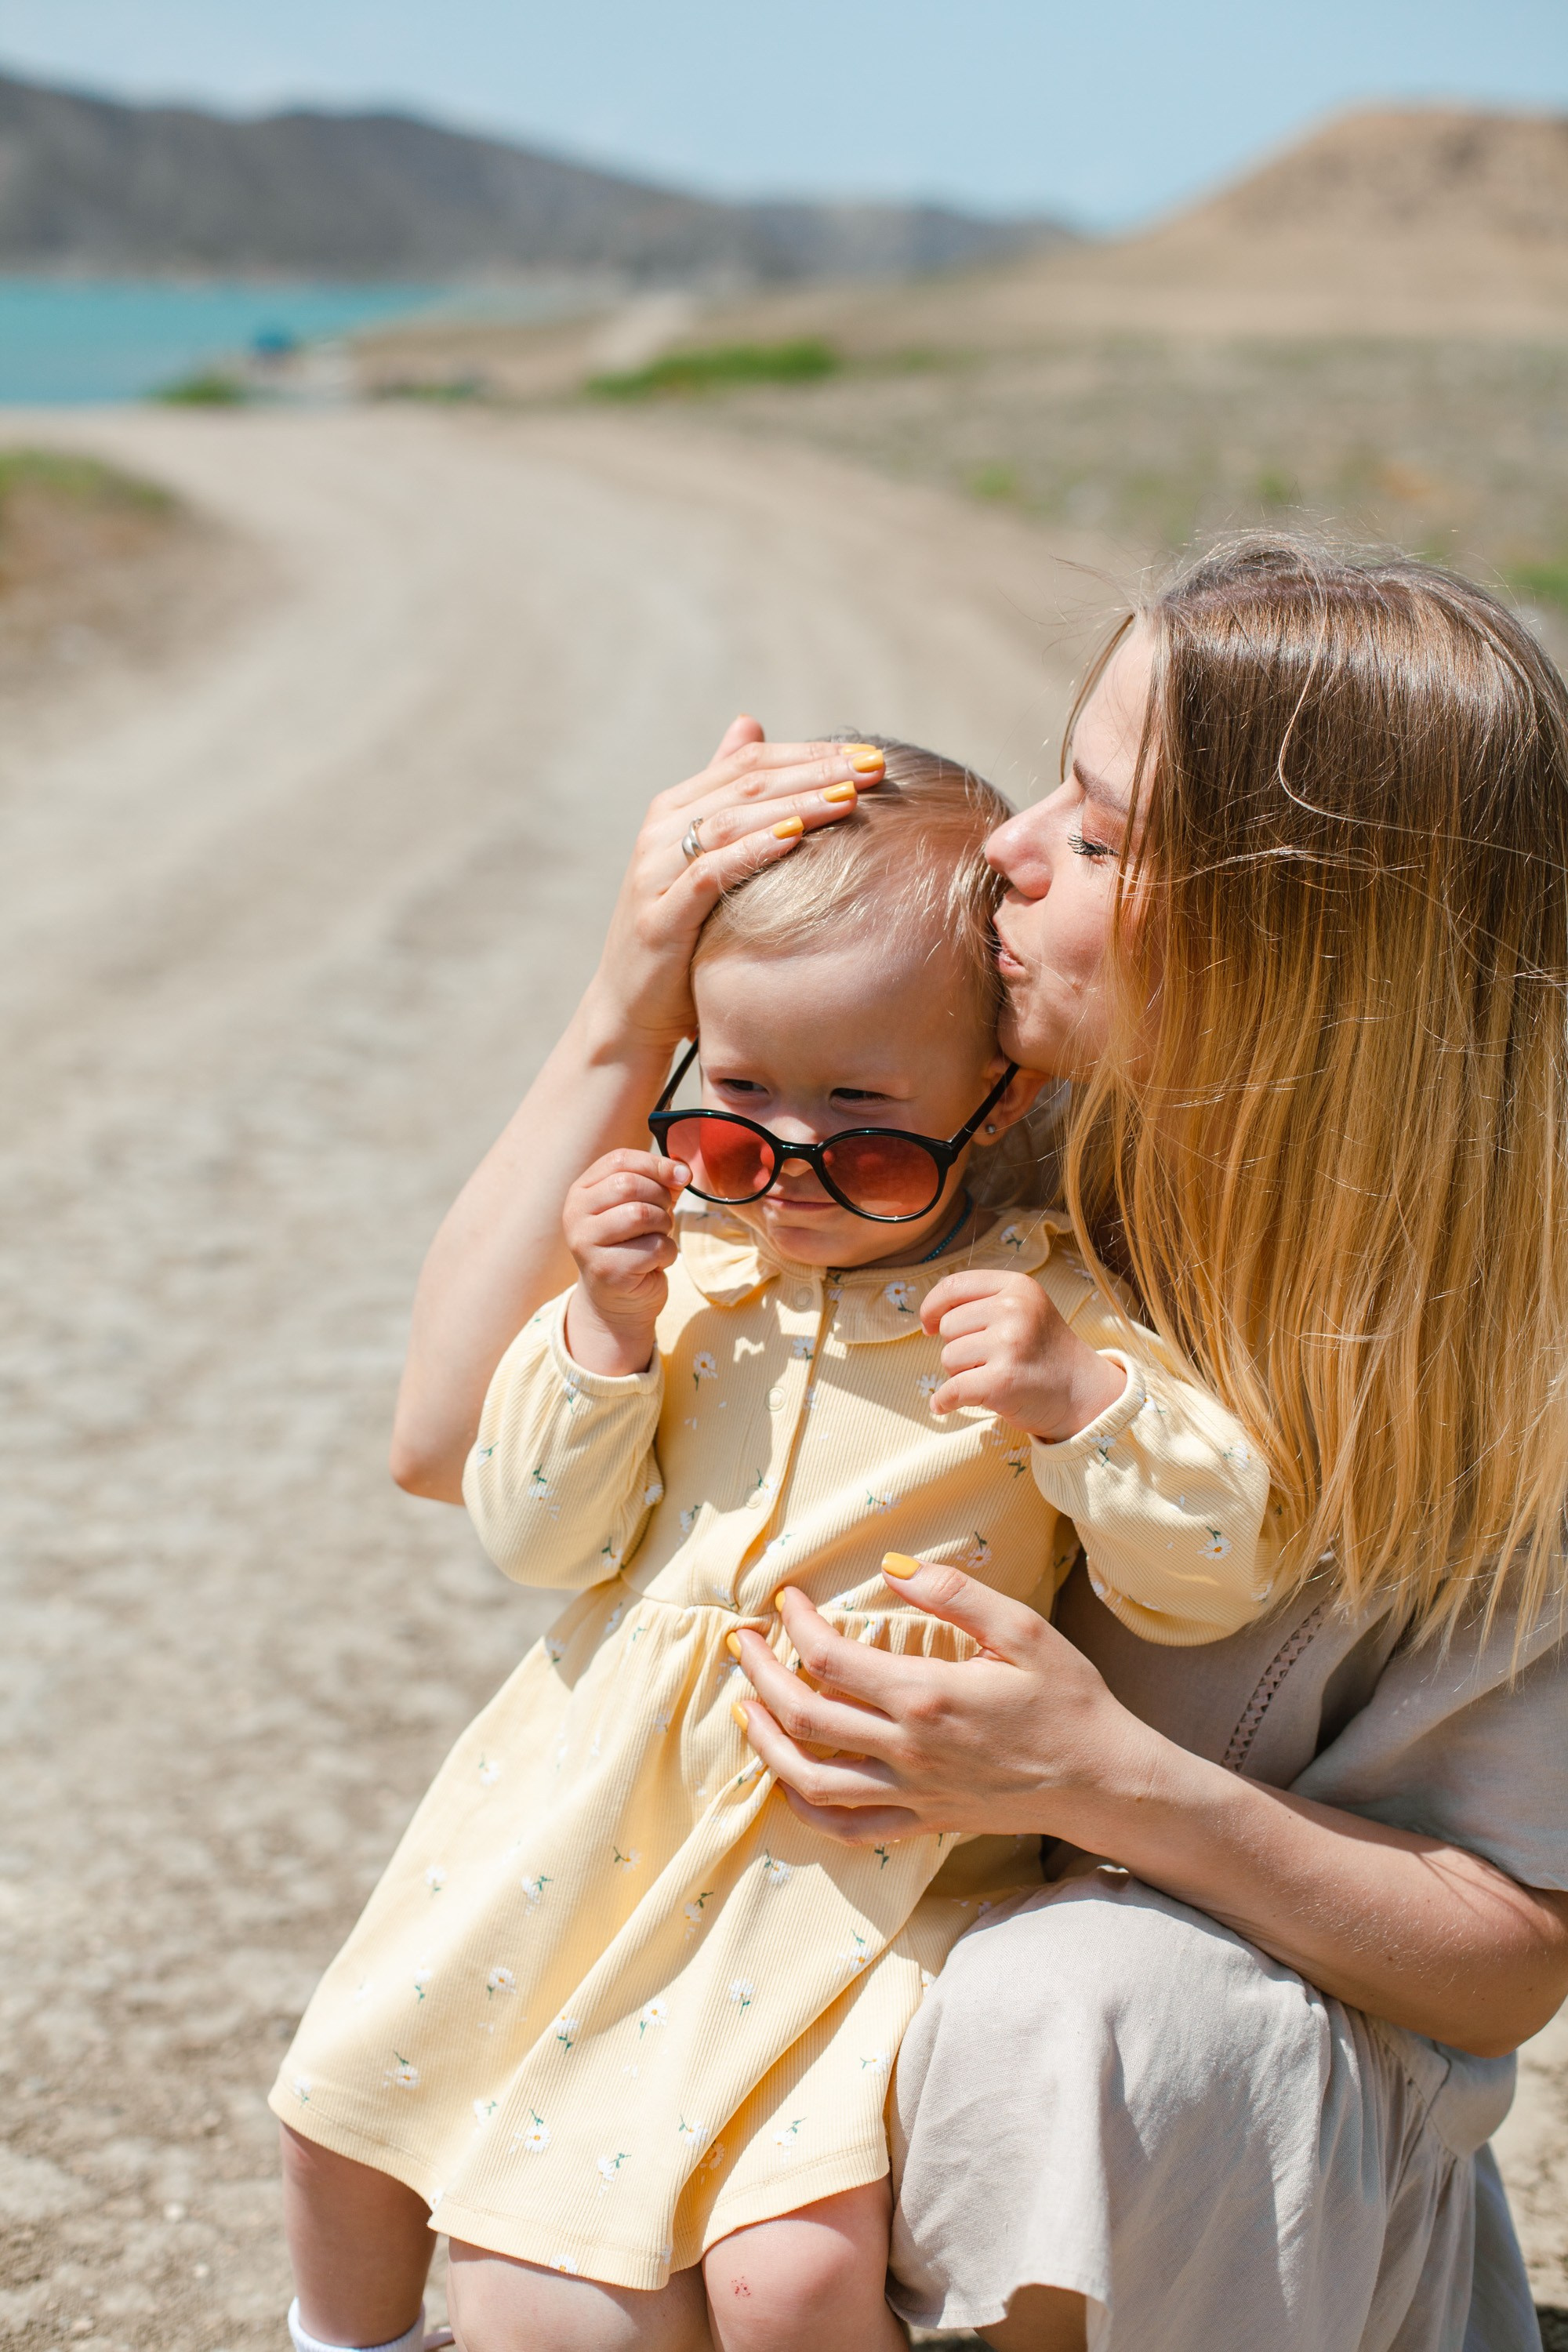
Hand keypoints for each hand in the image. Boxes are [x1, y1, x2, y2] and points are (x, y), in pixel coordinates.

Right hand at [562, 1147, 688, 1374]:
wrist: (618, 1301)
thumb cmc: (632, 1244)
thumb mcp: (640, 1205)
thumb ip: (658, 1182)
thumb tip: (681, 1170)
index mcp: (580, 1192)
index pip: (618, 1160)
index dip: (655, 1163)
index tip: (681, 1175)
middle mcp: (575, 1215)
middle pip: (629, 1185)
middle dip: (660, 1198)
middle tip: (664, 1216)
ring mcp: (586, 1244)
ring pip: (641, 1214)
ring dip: (664, 1225)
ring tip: (659, 1237)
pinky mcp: (606, 1271)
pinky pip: (653, 1248)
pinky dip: (667, 1253)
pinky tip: (656, 1262)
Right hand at [583, 717, 885, 1057]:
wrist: (630, 1011)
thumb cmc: (681, 937)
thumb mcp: (703, 862)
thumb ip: (725, 798)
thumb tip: (749, 724)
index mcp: (673, 810)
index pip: (748, 763)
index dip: (809, 753)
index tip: (867, 754)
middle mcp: (659, 832)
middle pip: (745, 783)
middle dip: (815, 771)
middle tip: (872, 767)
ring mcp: (654, 873)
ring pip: (731, 821)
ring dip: (795, 804)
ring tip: (848, 796)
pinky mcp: (659, 918)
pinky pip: (709, 874)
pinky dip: (753, 851)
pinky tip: (796, 838)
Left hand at [730, 1558, 1146, 1845]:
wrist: (1104, 1780)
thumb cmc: (1069, 1700)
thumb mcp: (1023, 1629)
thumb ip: (955, 1593)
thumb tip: (892, 1567)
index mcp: (927, 1695)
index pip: (830, 1657)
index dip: (796, 1623)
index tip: (787, 1598)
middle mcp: (907, 1749)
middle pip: (802, 1717)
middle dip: (758, 1674)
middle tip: (742, 1642)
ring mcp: (910, 1792)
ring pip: (809, 1781)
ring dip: (765, 1743)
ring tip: (745, 1707)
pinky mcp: (921, 1820)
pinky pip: (846, 1827)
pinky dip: (805, 1808)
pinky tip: (788, 1779)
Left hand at [920, 1269, 1125, 1439]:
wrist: (1083, 1393)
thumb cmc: (1044, 1352)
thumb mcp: (1024, 1309)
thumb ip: (982, 1302)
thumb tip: (928, 1317)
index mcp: (1018, 1287)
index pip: (953, 1285)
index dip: (932, 1306)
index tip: (928, 1325)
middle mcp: (1015, 1310)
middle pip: (948, 1326)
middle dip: (959, 1347)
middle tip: (990, 1360)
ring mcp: (1010, 1345)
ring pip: (948, 1358)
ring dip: (960, 1373)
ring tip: (992, 1377)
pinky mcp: (1003, 1381)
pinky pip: (952, 1389)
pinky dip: (943, 1401)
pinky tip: (944, 1405)